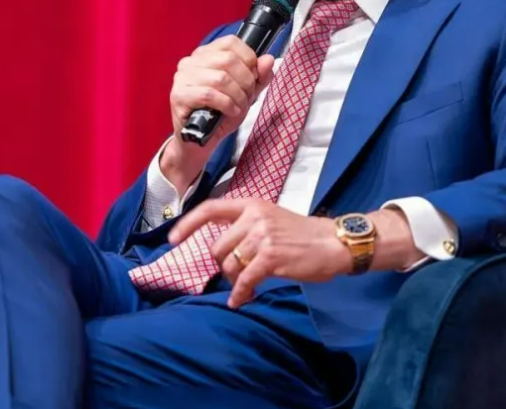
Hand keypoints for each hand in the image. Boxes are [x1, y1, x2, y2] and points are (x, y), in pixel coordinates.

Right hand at [163, 36, 274, 191]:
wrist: (199, 142)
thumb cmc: (220, 114)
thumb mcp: (246, 93)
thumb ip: (259, 77)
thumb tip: (268, 59)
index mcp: (205, 55)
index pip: (231, 42)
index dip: (249, 59)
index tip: (253, 77)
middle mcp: (190, 62)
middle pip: (228, 59)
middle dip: (246, 81)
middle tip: (247, 96)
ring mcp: (182, 78)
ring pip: (220, 78)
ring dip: (237, 96)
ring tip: (238, 106)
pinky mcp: (178, 96)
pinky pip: (209, 94)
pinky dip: (226, 104)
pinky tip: (230, 112)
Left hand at [169, 199, 351, 308]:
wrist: (333, 243)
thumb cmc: (303, 235)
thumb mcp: (272, 219)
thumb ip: (246, 227)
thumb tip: (220, 249)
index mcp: (252, 204)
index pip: (211, 209)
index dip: (188, 224)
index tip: (172, 239)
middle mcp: (254, 217)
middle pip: (218, 247)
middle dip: (224, 265)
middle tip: (238, 273)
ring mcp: (262, 236)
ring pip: (230, 265)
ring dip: (235, 280)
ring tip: (248, 284)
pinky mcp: (271, 257)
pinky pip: (244, 280)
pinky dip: (240, 293)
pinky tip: (242, 300)